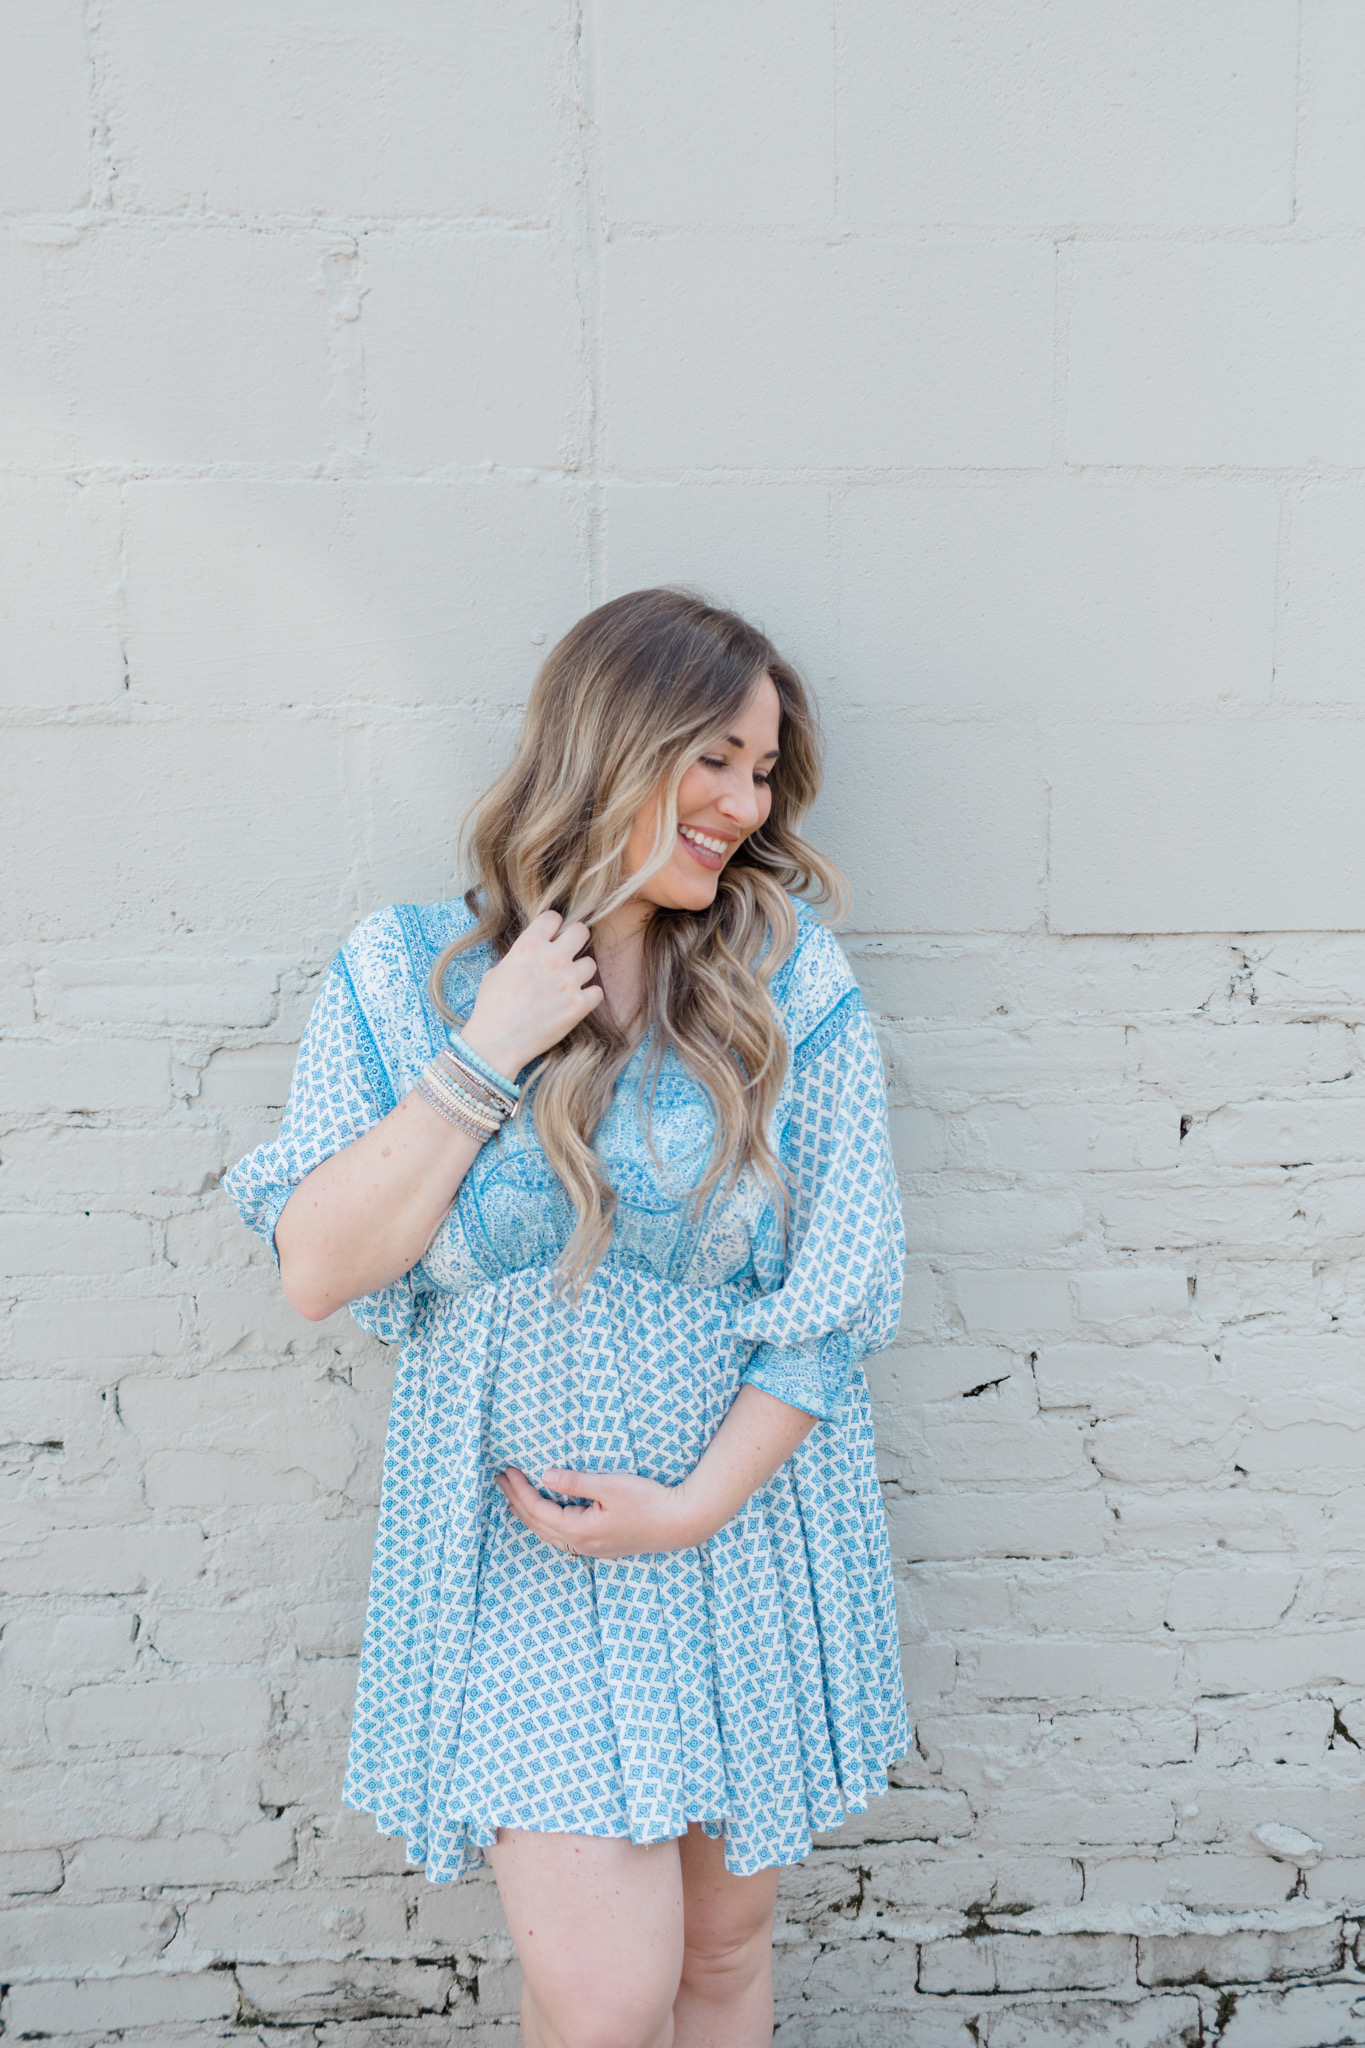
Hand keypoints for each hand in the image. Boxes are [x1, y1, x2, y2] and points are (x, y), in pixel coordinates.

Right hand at [461, 910, 603, 1077]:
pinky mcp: (578, 1005)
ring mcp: (568, 981)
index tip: (551, 937)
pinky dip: (589, 997)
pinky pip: (597, 992)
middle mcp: (552, 958)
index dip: (553, 927)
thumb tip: (530, 954)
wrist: (497, 1042)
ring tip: (568, 985)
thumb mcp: (497, 971)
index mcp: (529, 945)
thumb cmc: (491, 1008)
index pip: (554, 917)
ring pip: (591, 964)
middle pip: (581, 931)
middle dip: (575, 940)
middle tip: (569, 954)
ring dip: (581, 973)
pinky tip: (576, 1002)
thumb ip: (519, 956)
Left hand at [494, 1465, 700, 1558]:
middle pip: (537, 1524)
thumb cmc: (649, 1501)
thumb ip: (576, 1482)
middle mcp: (580, 1545)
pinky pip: (561, 1537)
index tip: (507, 1470)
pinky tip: (545, 1517)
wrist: (681, 1523)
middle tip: (499, 1480)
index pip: (537, 1509)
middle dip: (515, 1501)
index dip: (519, 1489)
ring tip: (512, 1499)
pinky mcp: (601, 1546)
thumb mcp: (610, 1486)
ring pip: (548, 1534)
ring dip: (528, 1515)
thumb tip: (545, 1475)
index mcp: (579, 1530)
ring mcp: (591, 1549)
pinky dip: (545, 1524)